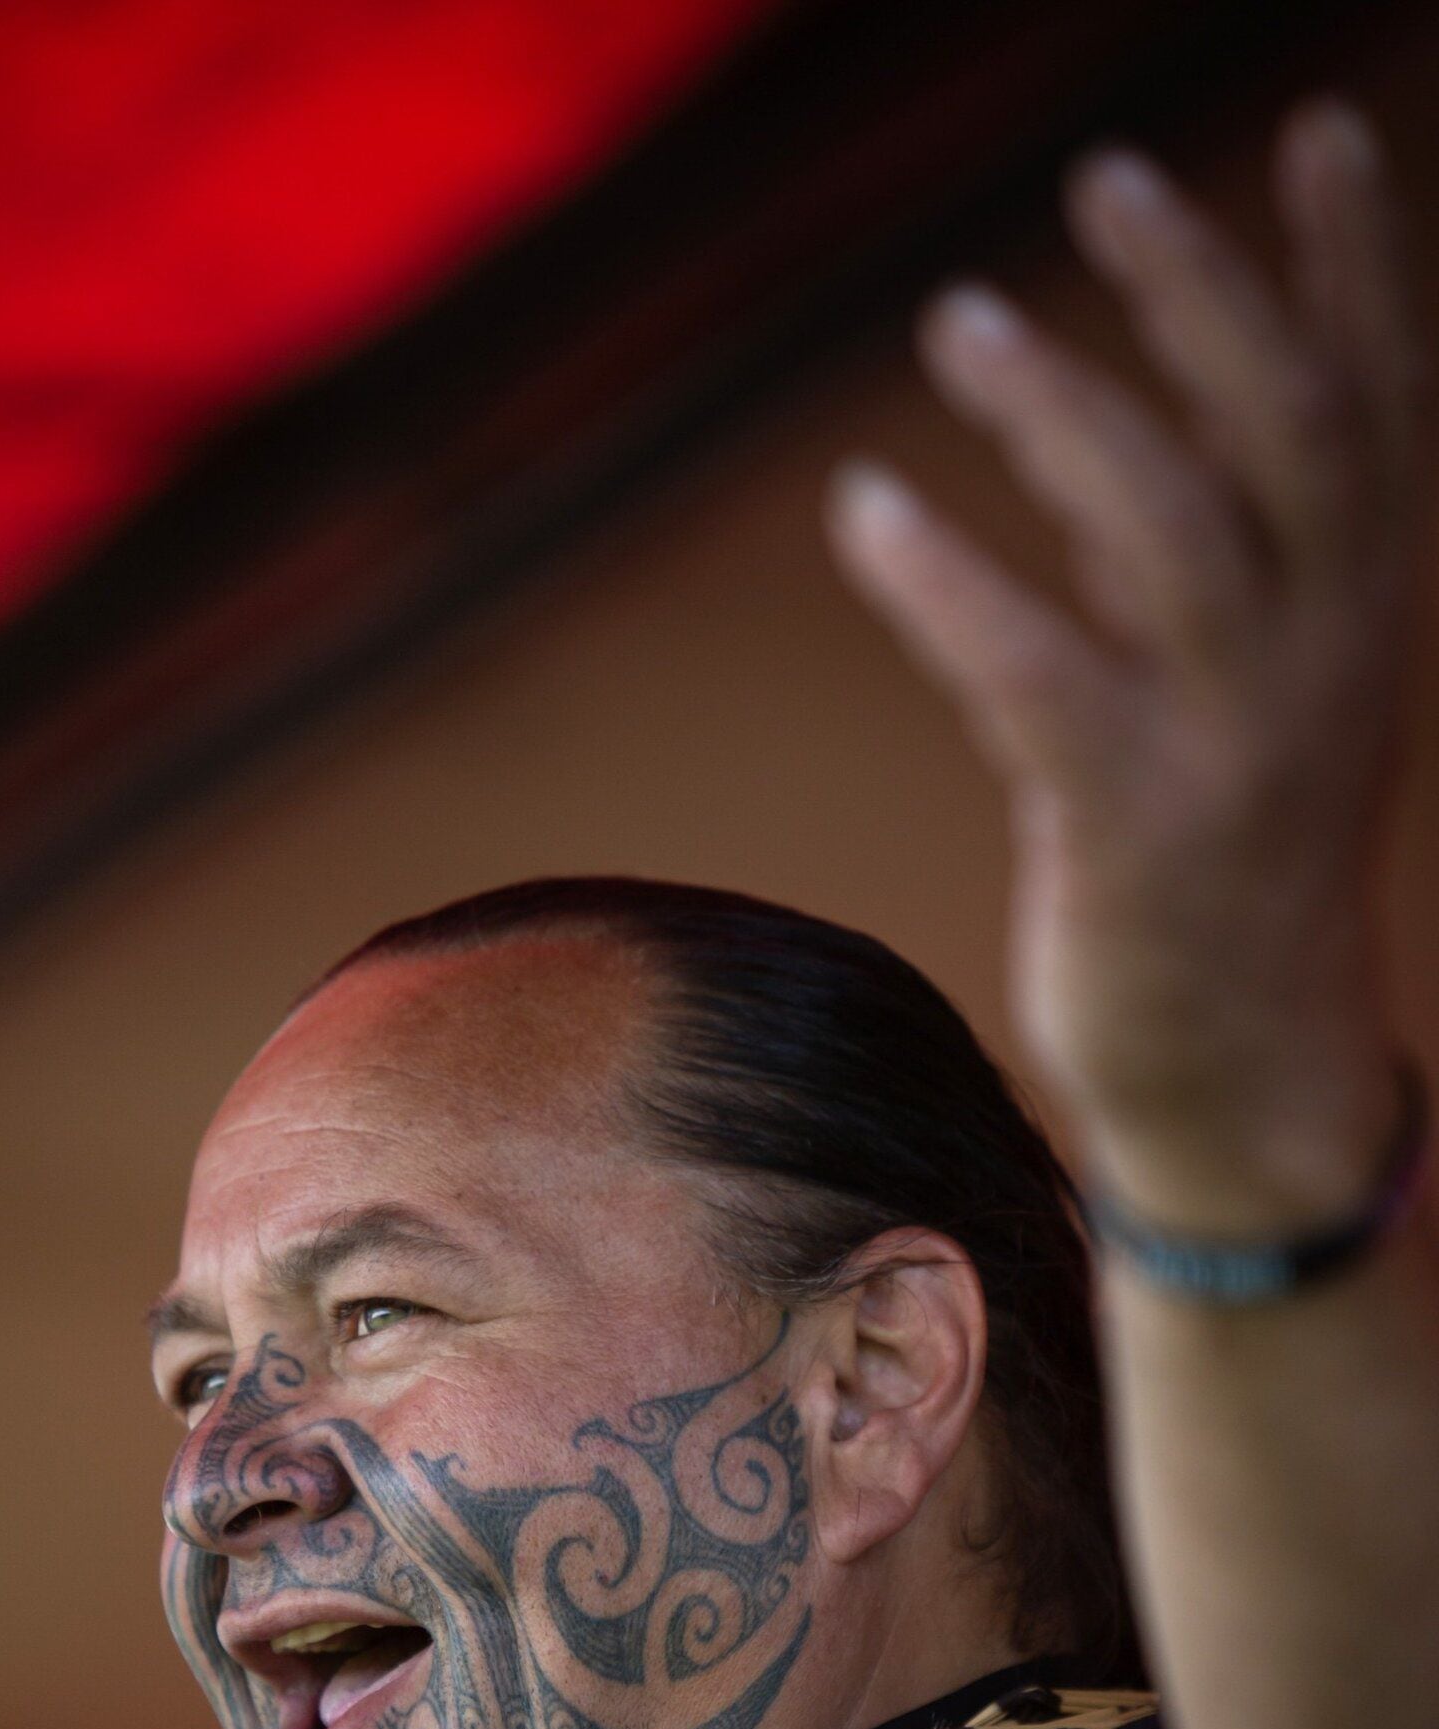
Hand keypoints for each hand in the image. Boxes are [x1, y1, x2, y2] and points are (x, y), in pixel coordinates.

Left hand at [827, 101, 1426, 1229]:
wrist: (1247, 1082)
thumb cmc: (1229, 872)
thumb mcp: (1260, 700)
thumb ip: (1201, 567)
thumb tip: (1088, 430)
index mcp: (1369, 615)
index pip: (1381, 404)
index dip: (1357, 261)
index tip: (1318, 124)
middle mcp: (1329, 659)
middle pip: (1290, 429)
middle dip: (1206, 290)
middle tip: (1107, 180)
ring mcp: (1238, 744)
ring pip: (1170, 528)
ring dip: (1063, 409)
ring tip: (962, 321)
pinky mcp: (1134, 827)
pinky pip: (1036, 673)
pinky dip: (948, 581)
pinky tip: (868, 509)